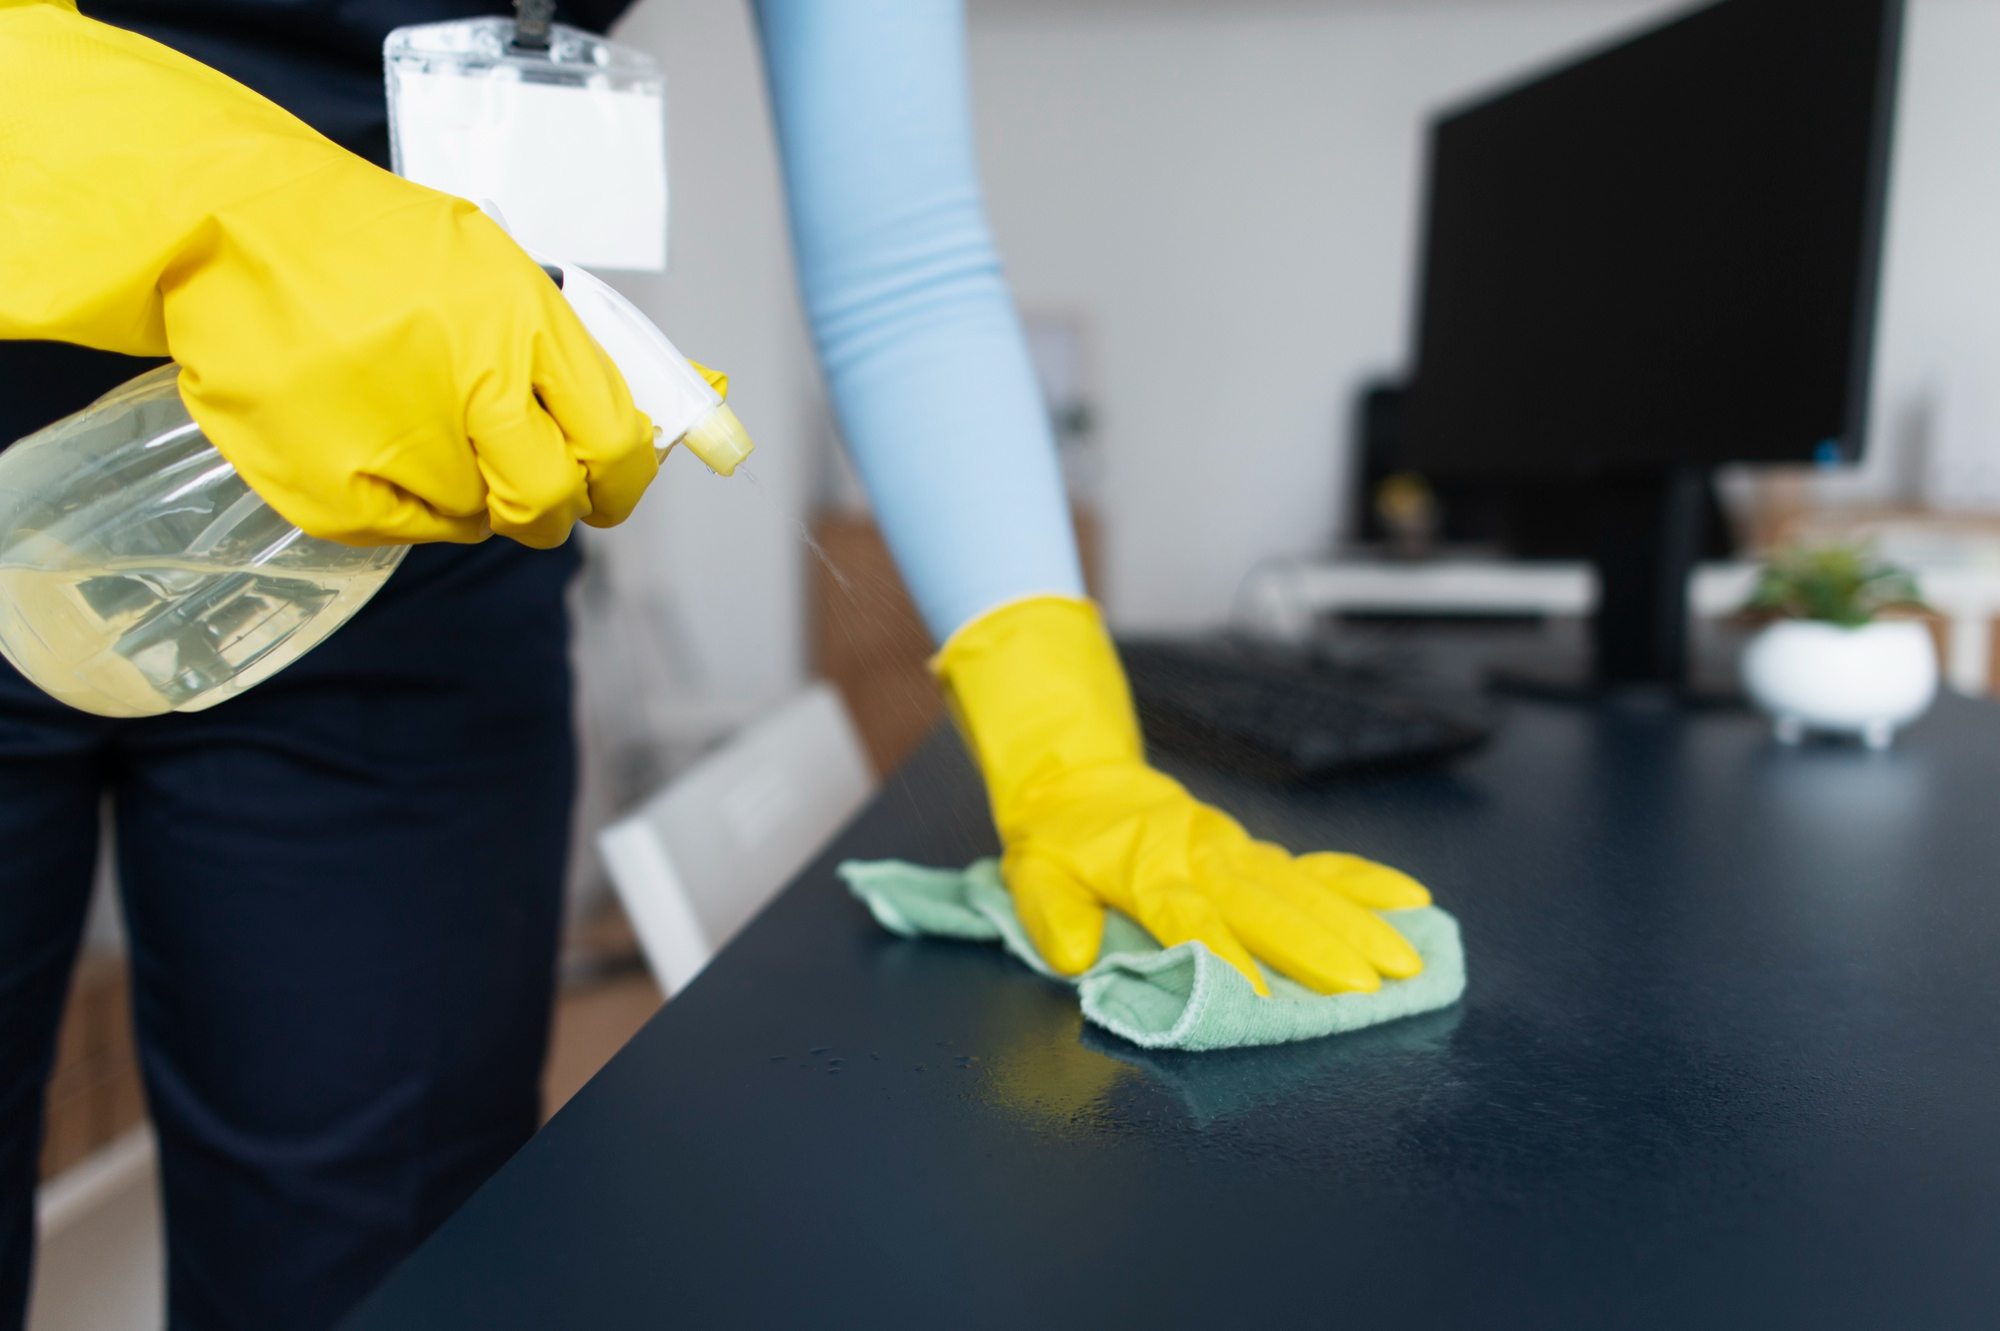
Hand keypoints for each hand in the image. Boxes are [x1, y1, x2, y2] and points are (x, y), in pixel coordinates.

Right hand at [2, 1, 654, 547]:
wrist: (226, 226)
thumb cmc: (370, 247)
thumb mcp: (490, 266)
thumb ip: (563, 351)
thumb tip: (649, 425)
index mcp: (520, 320)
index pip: (614, 440)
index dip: (623, 481)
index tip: (611, 489)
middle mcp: (468, 382)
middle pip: (549, 500)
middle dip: (550, 509)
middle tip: (529, 493)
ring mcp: (396, 440)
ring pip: (477, 520)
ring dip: (465, 492)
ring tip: (411, 425)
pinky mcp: (333, 489)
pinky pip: (407, 531)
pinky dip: (402, 501)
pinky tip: (368, 441)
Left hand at [935, 597, 1431, 995]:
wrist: (1080, 778)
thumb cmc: (1058, 838)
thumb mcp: (1031, 873)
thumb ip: (1053, 915)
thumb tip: (1076, 957)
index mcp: (1148, 870)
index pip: (1191, 919)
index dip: (1224, 956)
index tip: (1260, 996)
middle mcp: (1204, 858)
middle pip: (1266, 906)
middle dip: (1319, 946)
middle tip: (1370, 985)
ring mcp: (1236, 851)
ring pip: (1302, 888)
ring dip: (1356, 922)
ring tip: (1406, 958)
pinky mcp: (1254, 850)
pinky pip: (1315, 865)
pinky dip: (1363, 882)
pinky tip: (1410, 900)